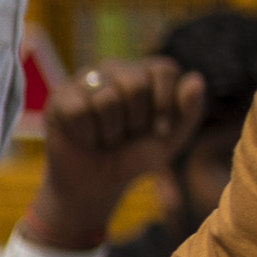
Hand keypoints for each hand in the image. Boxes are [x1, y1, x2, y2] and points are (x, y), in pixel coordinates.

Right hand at [25, 58, 197, 249]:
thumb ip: (189, 112)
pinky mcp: (60, 96)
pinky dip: (85, 134)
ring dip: (109, 132)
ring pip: (106, 98)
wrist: (96, 186)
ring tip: (103, 138)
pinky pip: (78, 110)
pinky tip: (83, 138)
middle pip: (135, 84)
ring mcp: (85, 80)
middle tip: (125, 135)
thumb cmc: (134, 158)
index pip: (163, 70)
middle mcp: (115, 69)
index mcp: (145, 73)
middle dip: (135, 121)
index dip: (164, 104)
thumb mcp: (170, 141)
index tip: (158, 128)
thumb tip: (196, 79)